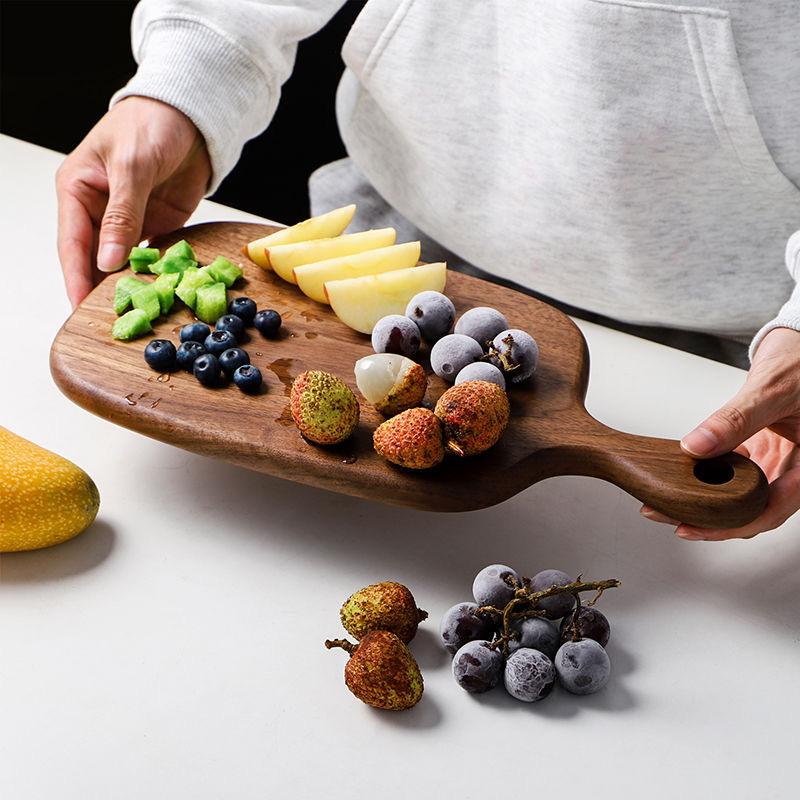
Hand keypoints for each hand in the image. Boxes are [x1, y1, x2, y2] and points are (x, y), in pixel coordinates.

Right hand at [56, 96, 210, 306]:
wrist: (192, 114)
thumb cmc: (151, 124)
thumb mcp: (132, 167)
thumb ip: (121, 215)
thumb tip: (107, 262)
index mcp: (77, 190)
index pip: (71, 243)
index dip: (75, 278)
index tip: (80, 309)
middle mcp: (99, 209)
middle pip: (95, 259)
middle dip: (101, 289)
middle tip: (111, 322)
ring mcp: (129, 219)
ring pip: (123, 262)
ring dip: (130, 286)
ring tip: (136, 316)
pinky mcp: (157, 224)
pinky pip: (153, 256)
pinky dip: (157, 274)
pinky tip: (161, 295)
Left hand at [641, 327, 799, 539]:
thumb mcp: (770, 391)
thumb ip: (734, 420)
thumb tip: (695, 446)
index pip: (771, 509)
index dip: (731, 525)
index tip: (693, 527)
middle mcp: (797, 470)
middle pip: (753, 509)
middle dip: (711, 519)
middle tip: (667, 516)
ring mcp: (779, 462)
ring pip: (742, 494)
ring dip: (707, 499)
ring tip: (667, 500)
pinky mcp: (763, 451)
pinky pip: (736, 471)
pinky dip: (710, 475)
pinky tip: (684, 476)